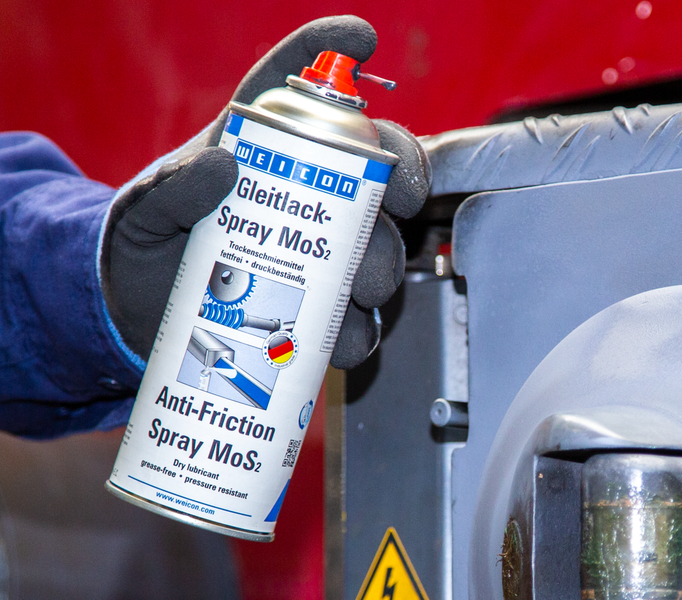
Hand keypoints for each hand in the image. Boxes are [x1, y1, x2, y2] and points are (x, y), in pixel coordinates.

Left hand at [99, 16, 429, 369]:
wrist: (141, 316)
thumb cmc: (147, 246)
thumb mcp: (144, 209)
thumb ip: (172, 186)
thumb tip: (221, 166)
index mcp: (261, 149)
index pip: (300, 87)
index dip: (333, 53)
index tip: (361, 39)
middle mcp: (305, 196)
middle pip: (373, 172)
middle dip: (399, 182)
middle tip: (397, 203)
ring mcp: (320, 256)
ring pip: (381, 250)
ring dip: (382, 266)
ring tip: (360, 288)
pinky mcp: (321, 312)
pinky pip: (360, 321)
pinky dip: (361, 332)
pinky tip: (343, 338)